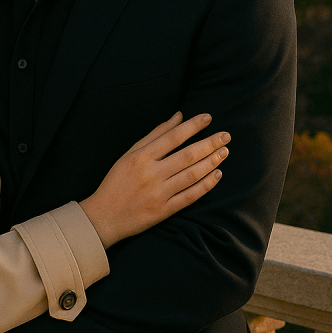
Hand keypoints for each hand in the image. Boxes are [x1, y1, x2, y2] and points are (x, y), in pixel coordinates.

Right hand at [80, 112, 229, 247]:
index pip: (172, 137)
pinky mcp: (164, 211)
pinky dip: (206, 185)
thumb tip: (178, 116)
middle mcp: (151, 174)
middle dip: (209, 143)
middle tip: (226, 135)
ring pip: (192, 175)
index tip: (209, 118)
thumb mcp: (129, 153)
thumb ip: (155, 134)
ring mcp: (159, 193)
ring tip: (224, 152)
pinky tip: (217, 175)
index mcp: (140, 157)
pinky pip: (190, 196)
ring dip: (211, 162)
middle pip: (187, 155)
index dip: (192, 126)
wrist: (104, 216)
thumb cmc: (116, 181)